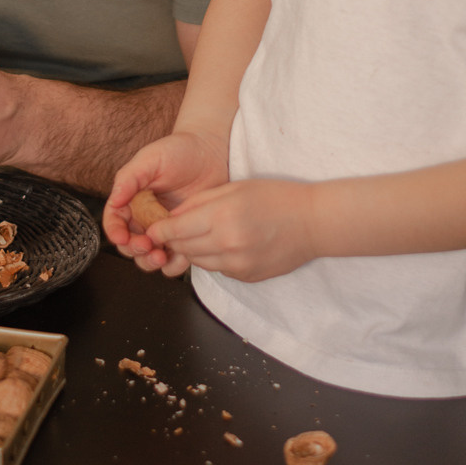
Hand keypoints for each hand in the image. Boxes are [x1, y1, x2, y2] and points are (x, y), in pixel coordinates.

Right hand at [103, 129, 228, 276]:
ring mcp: (164, 229)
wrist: (212, 153)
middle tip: (147, 246)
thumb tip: (115, 200)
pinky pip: (175, 259)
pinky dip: (174, 264)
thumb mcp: (151, 158)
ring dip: (150, 261)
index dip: (115, 232)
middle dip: (134, 250)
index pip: (115, 221)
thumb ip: (130, 177)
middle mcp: (145, 217)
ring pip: (149, 256)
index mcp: (132, 200)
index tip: (122, 237)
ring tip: (161, 256)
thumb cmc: (179, 150)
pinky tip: (181, 255)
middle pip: (130, 244)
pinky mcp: (184, 236)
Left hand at [150, 177, 316, 281]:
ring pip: (198, 262)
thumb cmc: (276, 197)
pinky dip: (212, 258)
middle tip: (170, 231)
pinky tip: (222, 244)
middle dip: (172, 240)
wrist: (313, 223)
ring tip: (197, 235)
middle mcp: (227, 243)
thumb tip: (172, 217)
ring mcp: (237, 264)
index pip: (175, 230)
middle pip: (183, 248)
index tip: (153, 228)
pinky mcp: (246, 276)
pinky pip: (217, 269)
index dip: (159, 230)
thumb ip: (200, 201)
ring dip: (191, 250)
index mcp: (222, 216)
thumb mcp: (235, 188)